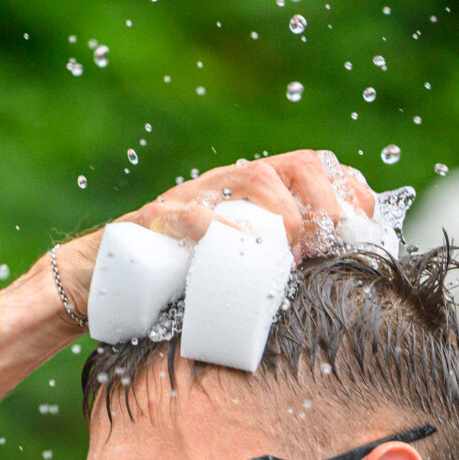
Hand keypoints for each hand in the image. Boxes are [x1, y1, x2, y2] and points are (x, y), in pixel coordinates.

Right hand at [50, 150, 378, 322]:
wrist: (92, 284)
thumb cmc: (167, 289)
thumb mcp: (230, 278)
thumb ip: (272, 276)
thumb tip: (332, 294)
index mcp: (248, 197)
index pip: (312, 168)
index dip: (347, 189)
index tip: (366, 225)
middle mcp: (223, 188)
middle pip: (290, 165)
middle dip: (324, 200)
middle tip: (332, 244)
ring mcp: (188, 200)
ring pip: (248, 180)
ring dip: (283, 213)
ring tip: (292, 252)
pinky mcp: (152, 224)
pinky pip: (188, 215)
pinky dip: (217, 227)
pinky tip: (237, 245)